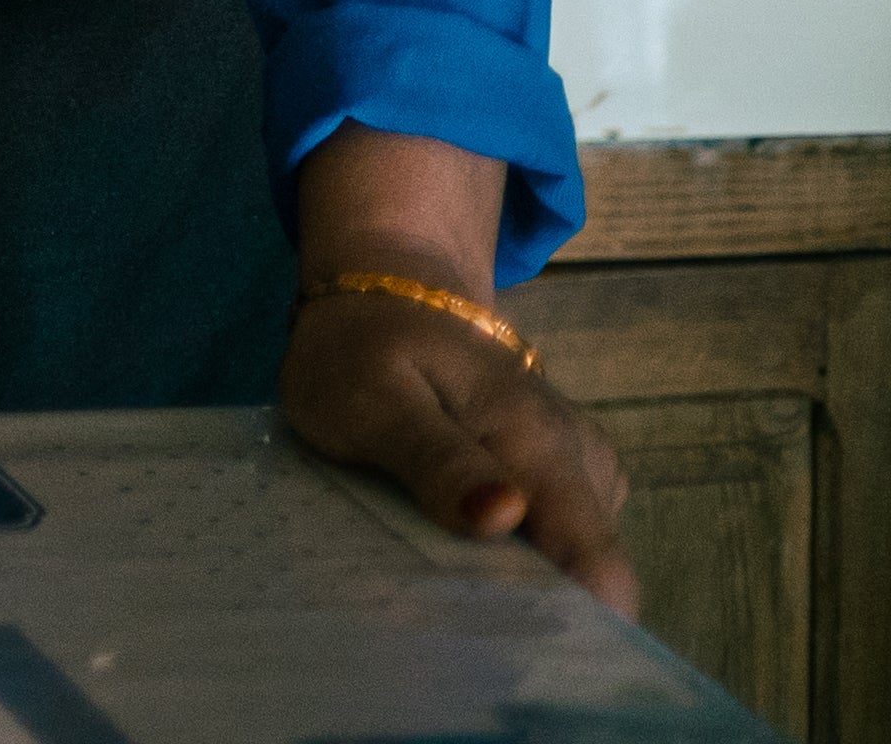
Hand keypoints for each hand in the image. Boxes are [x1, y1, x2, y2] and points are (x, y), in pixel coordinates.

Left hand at [282, 286, 632, 611]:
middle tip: (452, 638)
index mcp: (541, 444)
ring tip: (439, 600)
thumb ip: (434, 459)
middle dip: (530, 613)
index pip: (596, 563)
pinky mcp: (556, 478)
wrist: (382, 291)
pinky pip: (546, 540)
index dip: (575, 628)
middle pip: (583, 575)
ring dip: (512, 586)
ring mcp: (575, 469)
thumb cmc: (364, 346)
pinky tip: (453, 565)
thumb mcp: (373, 399)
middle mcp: (580, 461)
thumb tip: (506, 517)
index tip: (519, 668)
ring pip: (563, 561)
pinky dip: (505, 558)